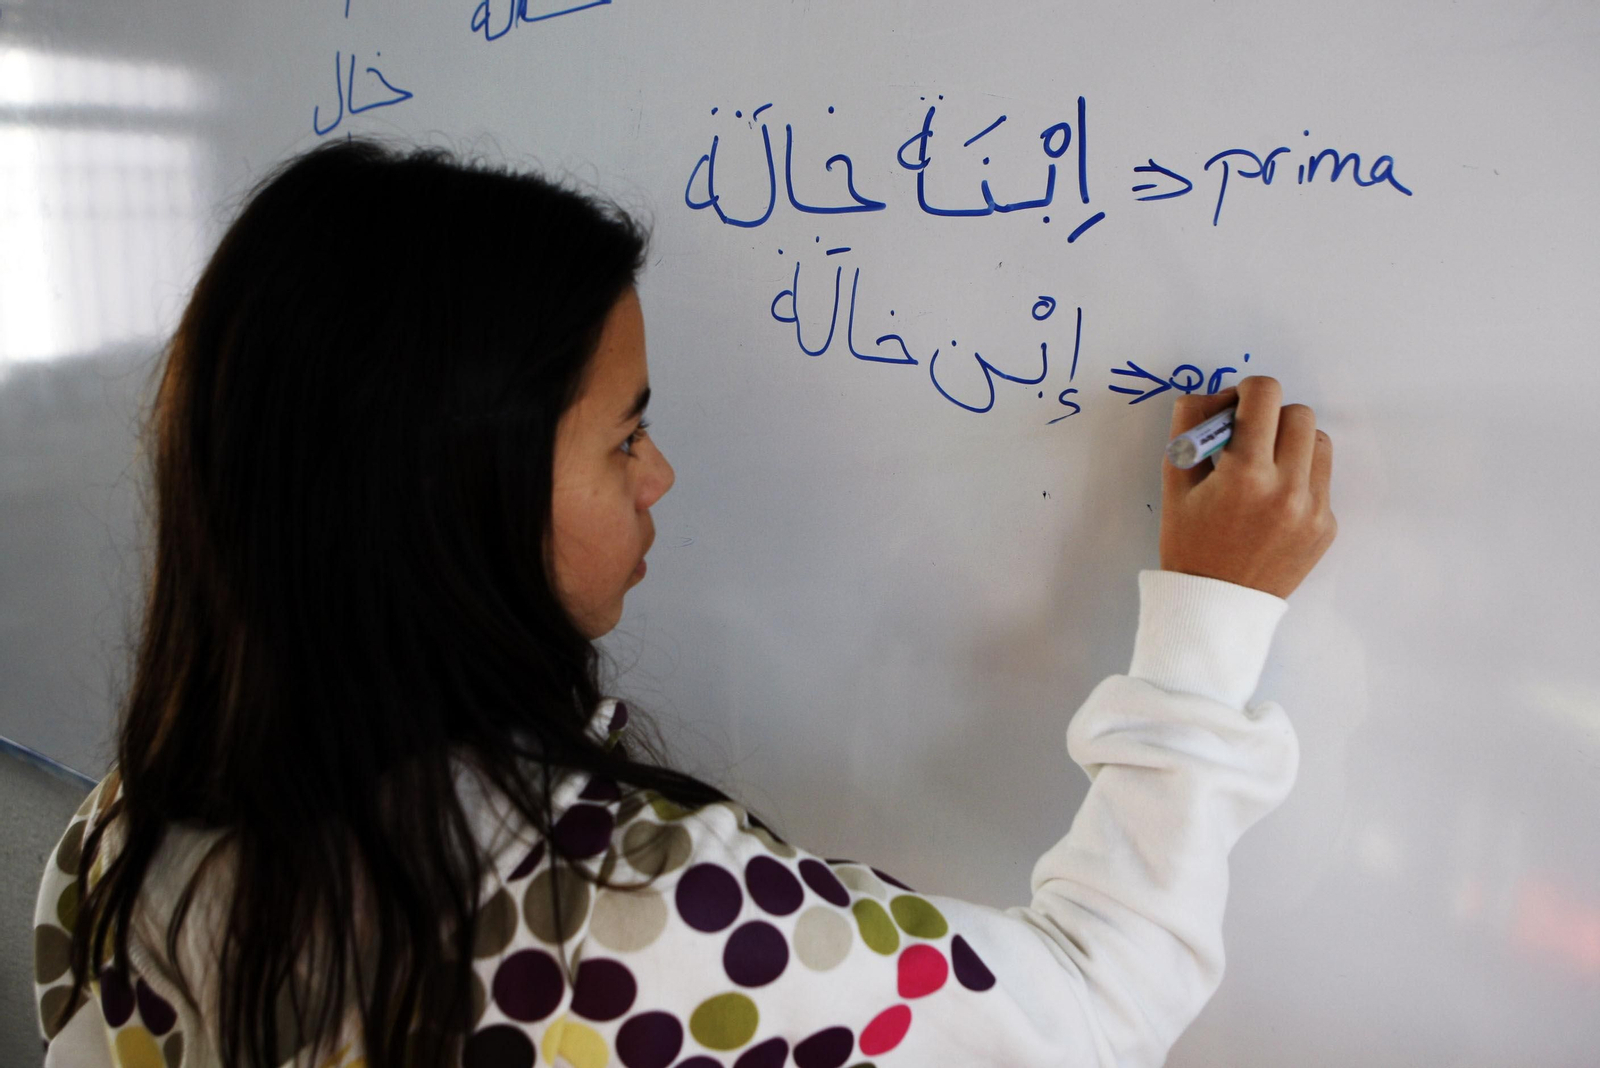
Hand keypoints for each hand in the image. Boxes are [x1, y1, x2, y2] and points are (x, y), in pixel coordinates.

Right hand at [1159, 376, 1335, 598]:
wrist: (1215, 604)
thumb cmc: (1189, 543)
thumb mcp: (1174, 483)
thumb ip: (1189, 427)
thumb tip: (1214, 396)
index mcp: (1245, 473)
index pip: (1264, 394)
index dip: (1246, 391)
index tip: (1235, 408)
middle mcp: (1287, 488)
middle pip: (1298, 413)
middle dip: (1271, 416)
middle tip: (1248, 439)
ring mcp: (1313, 509)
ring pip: (1318, 442)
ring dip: (1292, 443)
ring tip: (1265, 467)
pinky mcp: (1327, 526)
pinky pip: (1322, 479)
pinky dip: (1299, 478)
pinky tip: (1272, 502)